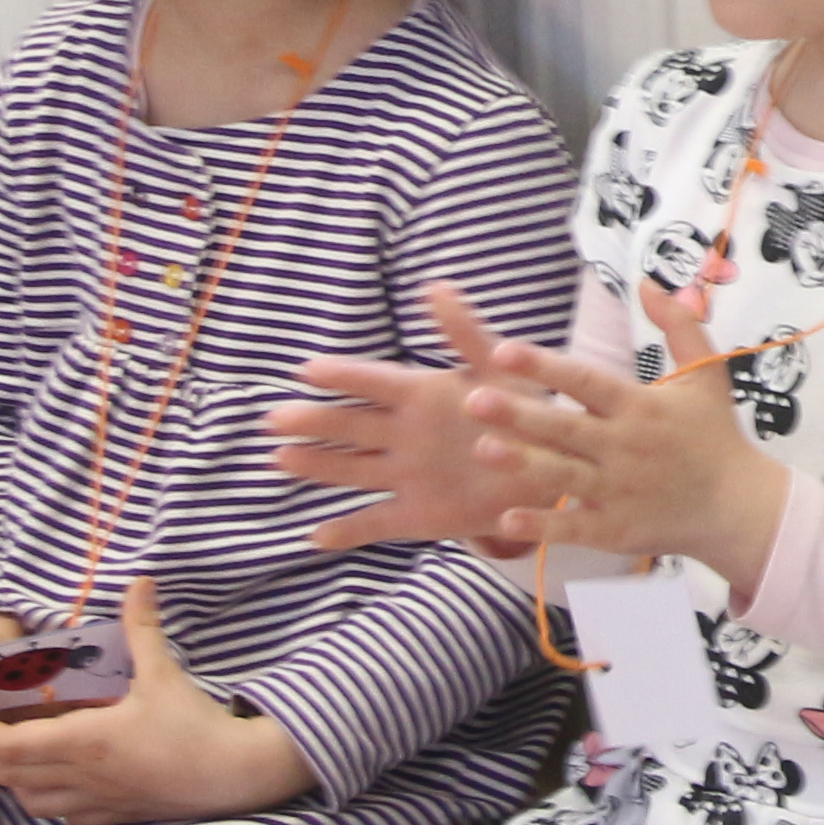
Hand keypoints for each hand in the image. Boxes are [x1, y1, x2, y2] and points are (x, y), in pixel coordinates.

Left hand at [0, 577, 314, 824]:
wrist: (235, 776)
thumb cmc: (197, 726)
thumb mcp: (164, 672)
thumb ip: (142, 627)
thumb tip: (138, 580)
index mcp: (84, 740)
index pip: (4, 745)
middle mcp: (81, 777)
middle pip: (4, 775)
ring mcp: (96, 802)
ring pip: (29, 800)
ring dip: (9, 777)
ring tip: (7, 747)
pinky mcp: (114, 816)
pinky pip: (62, 815)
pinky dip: (43, 796)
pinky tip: (53, 775)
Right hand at [271, 282, 544, 555]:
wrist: (548, 466)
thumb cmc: (520, 409)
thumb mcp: (499, 369)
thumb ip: (466, 333)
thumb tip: (434, 287)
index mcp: (419, 395)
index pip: (374, 382)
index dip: (343, 377)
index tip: (308, 370)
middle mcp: (403, 434)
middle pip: (351, 426)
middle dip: (314, 421)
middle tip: (275, 418)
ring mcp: (406, 475)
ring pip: (352, 469)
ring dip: (317, 465)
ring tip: (279, 459)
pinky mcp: (418, 515)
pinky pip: (377, 523)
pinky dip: (347, 532)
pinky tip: (315, 536)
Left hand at [461, 282, 789, 586]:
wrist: (740, 508)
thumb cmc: (715, 437)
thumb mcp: (707, 375)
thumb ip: (680, 325)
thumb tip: (649, 282)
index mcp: (640, 407)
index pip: (586, 381)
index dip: (546, 366)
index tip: (504, 351)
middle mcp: (625, 447)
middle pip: (565, 428)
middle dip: (519, 413)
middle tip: (472, 399)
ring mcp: (619, 492)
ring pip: (564, 476)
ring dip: (523, 465)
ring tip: (482, 450)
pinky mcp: (616, 531)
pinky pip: (573, 529)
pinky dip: (541, 526)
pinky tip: (505, 520)